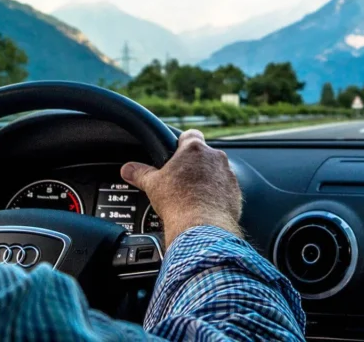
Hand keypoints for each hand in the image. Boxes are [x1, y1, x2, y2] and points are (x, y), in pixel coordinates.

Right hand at [120, 129, 242, 247]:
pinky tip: (205, 206)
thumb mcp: (153, 185)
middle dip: (193, 165)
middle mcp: (215, 157)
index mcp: (194, 149)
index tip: (176, 152)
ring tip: (192, 196)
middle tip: (181, 180)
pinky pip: (225, 188)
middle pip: (203, 155)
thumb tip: (128, 169)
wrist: (202, 227)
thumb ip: (140, 173)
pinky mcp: (236, 191)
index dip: (182, 143)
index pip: (190, 135)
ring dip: (207, 179)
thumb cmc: (178, 203)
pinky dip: (217, 194)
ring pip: (216, 171)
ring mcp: (228, 174)